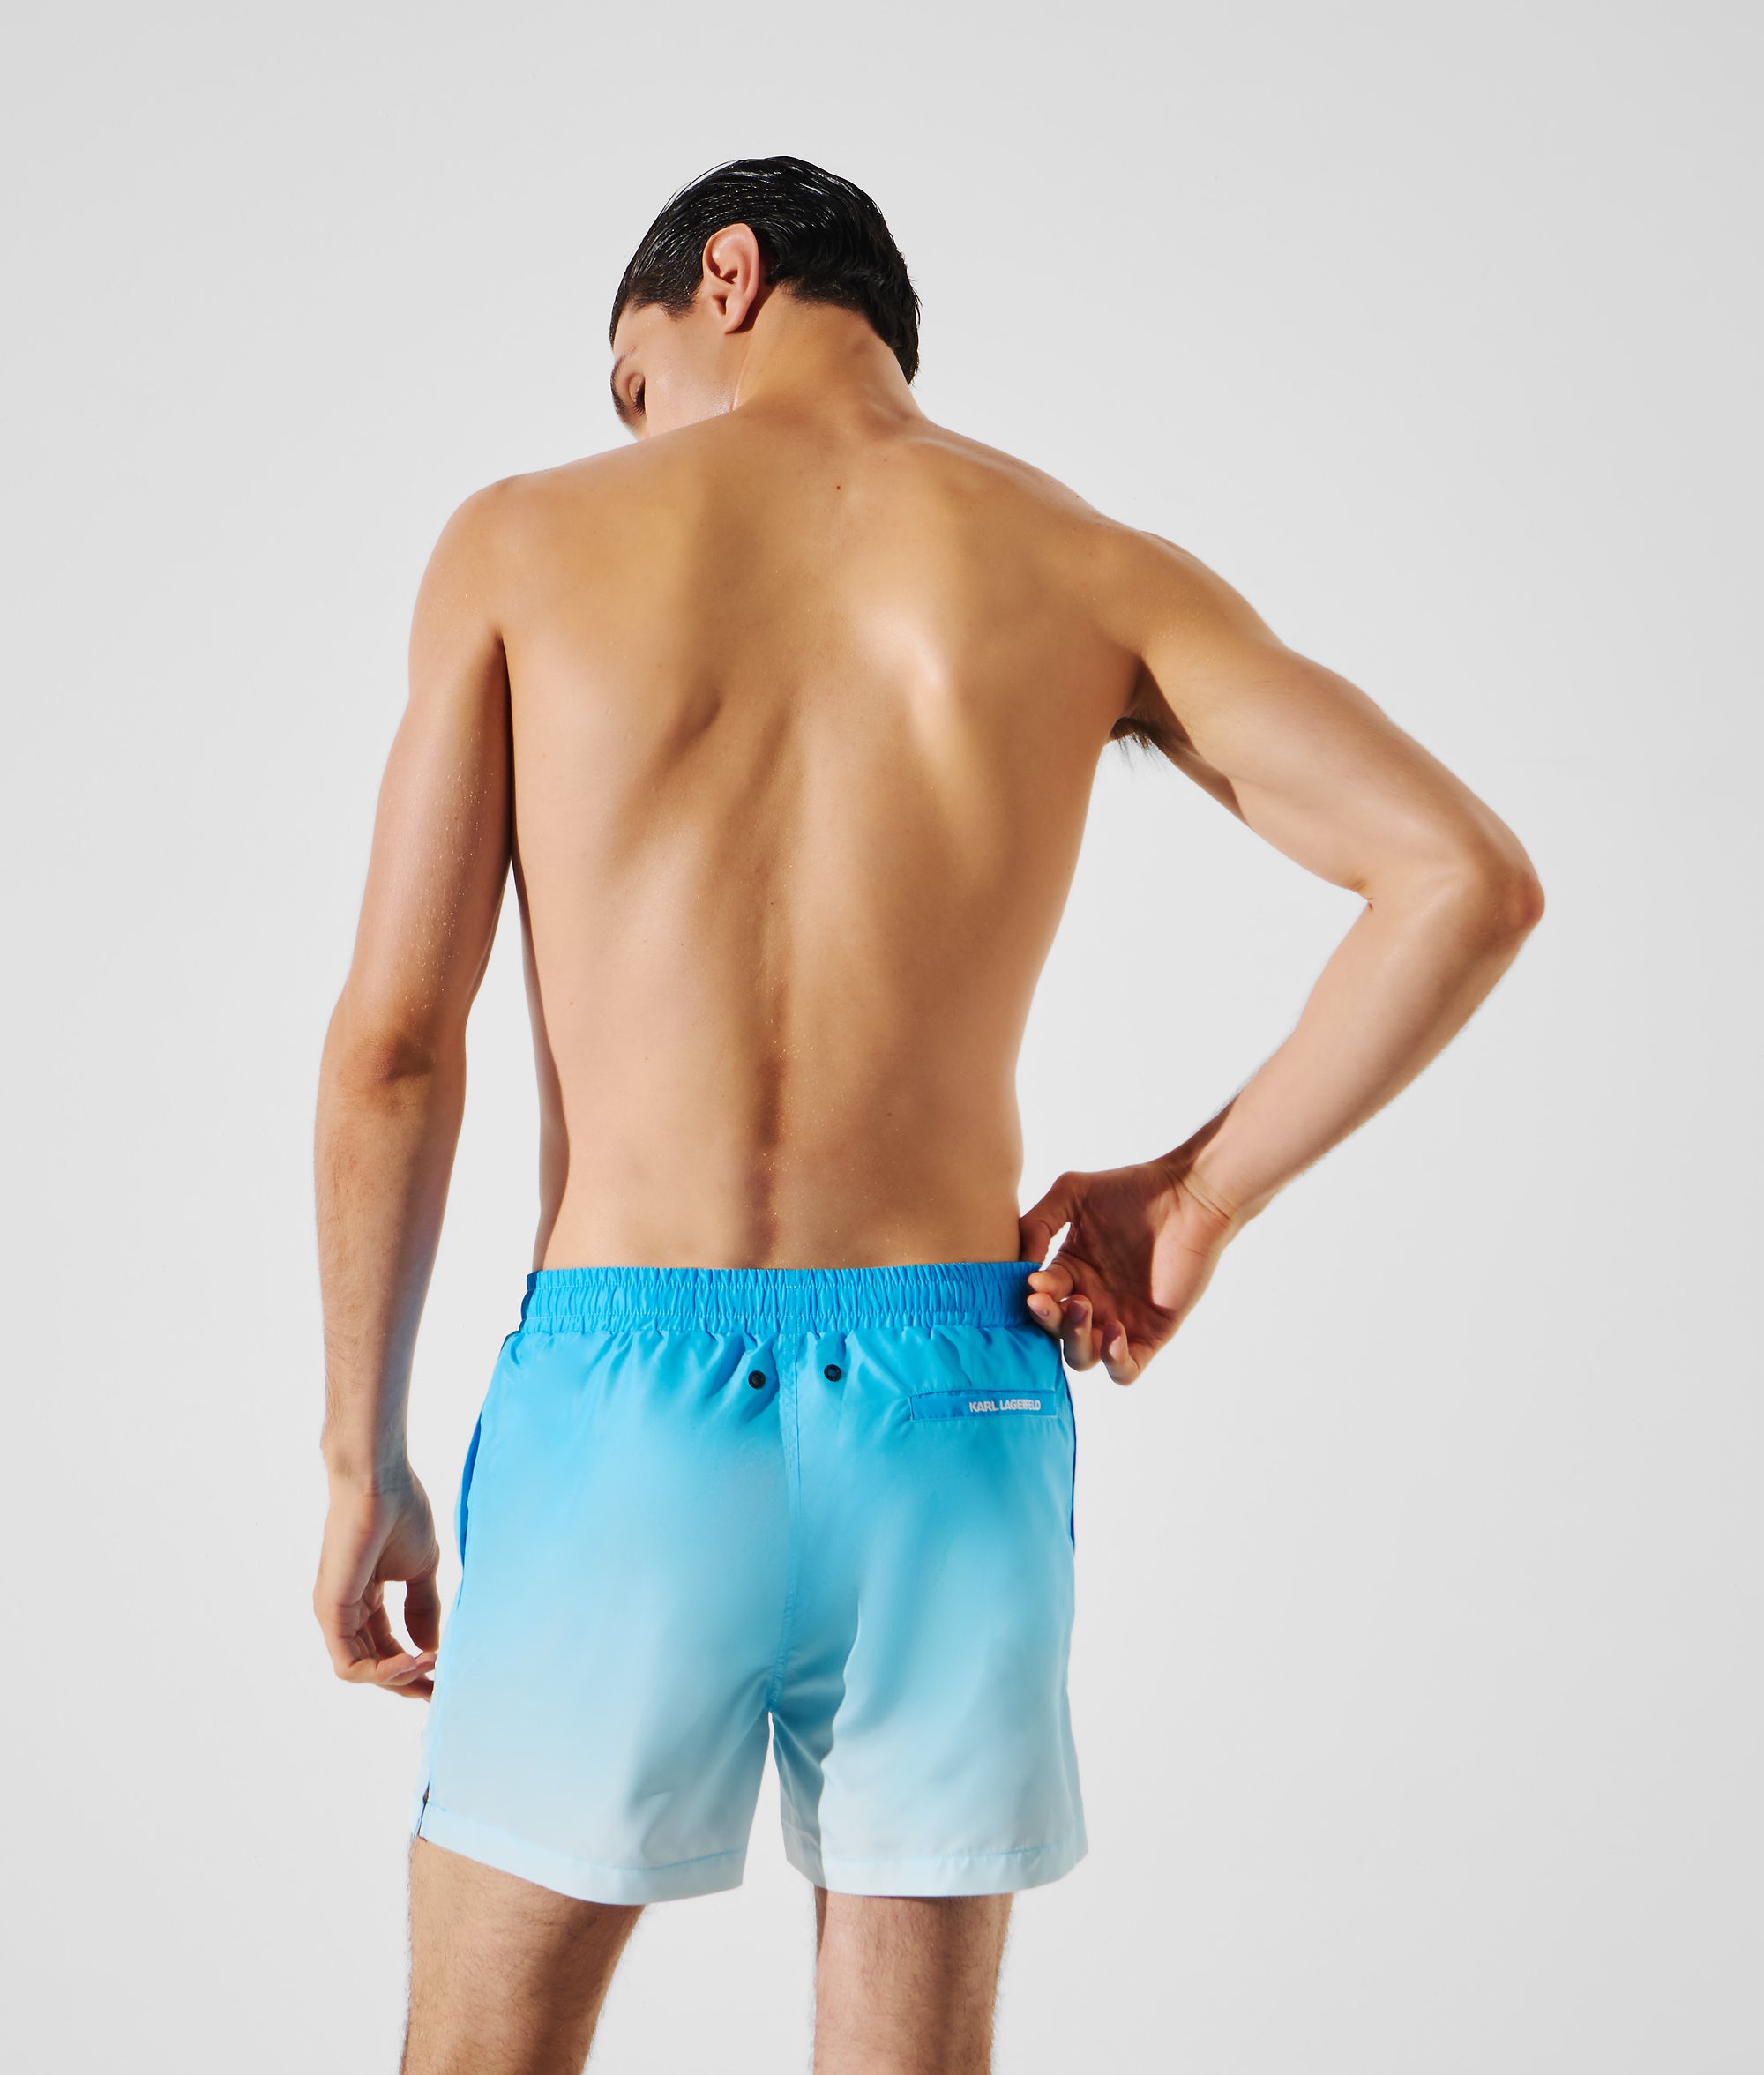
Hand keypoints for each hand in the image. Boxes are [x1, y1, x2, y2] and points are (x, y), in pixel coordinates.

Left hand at [313, 1473, 441, 1698]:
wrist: (381, 1482)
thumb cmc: (401, 1513)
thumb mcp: (421, 1570)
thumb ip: (423, 1609)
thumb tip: (430, 1647)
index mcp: (366, 1600)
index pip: (387, 1647)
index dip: (416, 1668)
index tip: (446, 1675)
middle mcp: (346, 1611)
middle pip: (374, 1665)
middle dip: (408, 1682)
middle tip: (439, 1690)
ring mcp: (335, 1613)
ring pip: (362, 1670)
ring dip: (399, 1676)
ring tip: (431, 1664)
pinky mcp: (330, 1611)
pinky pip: (351, 1663)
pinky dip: (383, 1671)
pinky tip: (415, 1659)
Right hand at [1019, 1155, 1237, 1382]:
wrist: (1191, 1197)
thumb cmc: (1134, 1190)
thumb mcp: (1073, 1193)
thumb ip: (1037, 1222)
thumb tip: (1021, 1267)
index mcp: (1070, 1273)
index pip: (1039, 1299)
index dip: (1032, 1297)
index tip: (1033, 1281)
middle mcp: (1091, 1301)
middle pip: (1055, 1334)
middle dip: (1047, 1321)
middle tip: (1048, 1299)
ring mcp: (1119, 1320)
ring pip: (1082, 1357)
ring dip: (1075, 1340)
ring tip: (1084, 1306)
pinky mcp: (1151, 1334)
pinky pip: (1124, 1370)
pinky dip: (1113, 1361)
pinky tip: (1114, 1330)